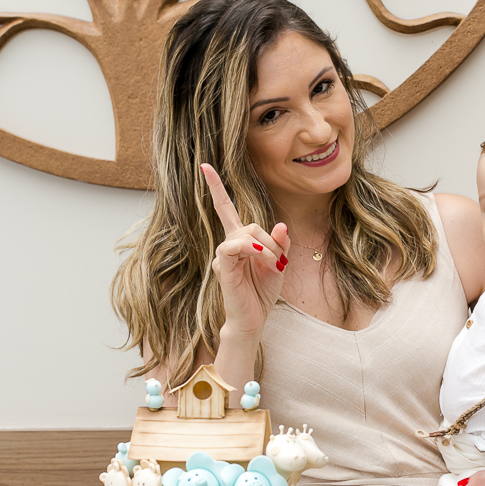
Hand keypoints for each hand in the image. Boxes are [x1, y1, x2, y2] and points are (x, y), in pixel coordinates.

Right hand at [200, 164, 289, 337]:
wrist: (254, 319)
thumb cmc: (262, 293)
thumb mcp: (279, 264)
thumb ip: (280, 243)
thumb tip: (280, 224)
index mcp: (240, 242)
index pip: (225, 209)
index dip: (216, 188)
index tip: (204, 166)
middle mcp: (229, 245)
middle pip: (250, 224)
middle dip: (272, 240)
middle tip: (280, 262)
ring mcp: (224, 256)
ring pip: (246, 233)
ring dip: (267, 248)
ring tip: (273, 266)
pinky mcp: (224, 266)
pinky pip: (235, 246)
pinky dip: (255, 250)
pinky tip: (264, 262)